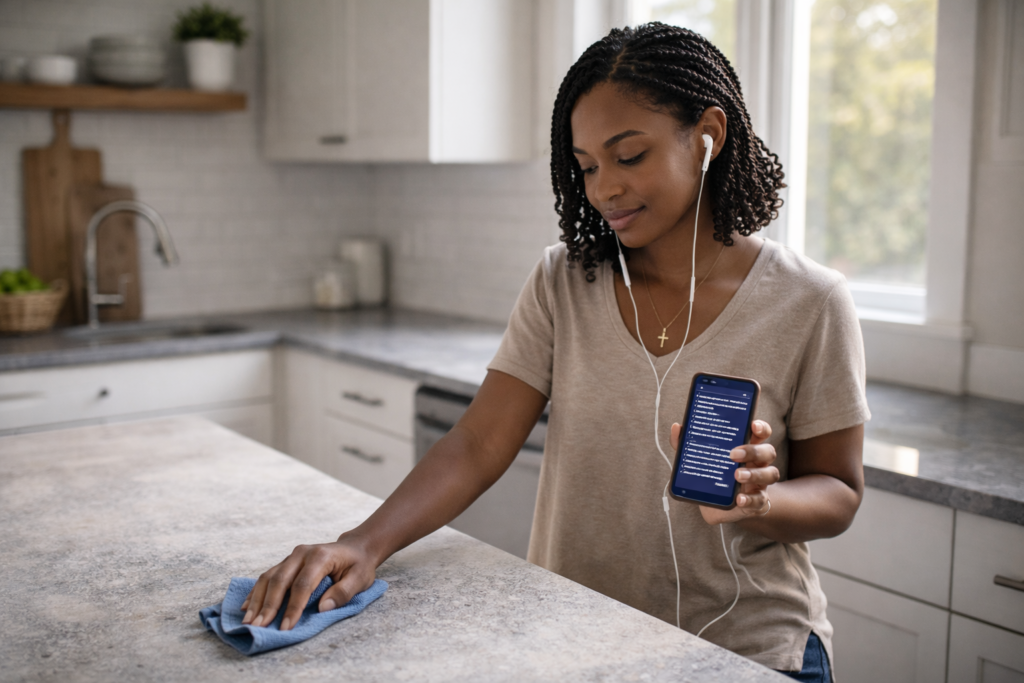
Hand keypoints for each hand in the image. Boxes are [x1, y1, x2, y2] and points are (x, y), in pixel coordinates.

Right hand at [241, 534, 376, 630]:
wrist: (355, 547)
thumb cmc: (358, 565)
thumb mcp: (360, 579)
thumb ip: (343, 593)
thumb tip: (323, 609)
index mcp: (321, 556)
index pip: (303, 585)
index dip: (293, 607)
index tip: (285, 628)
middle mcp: (302, 553)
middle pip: (280, 580)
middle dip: (268, 606)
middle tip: (259, 627)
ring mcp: (292, 556)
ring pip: (269, 578)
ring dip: (257, 600)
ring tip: (248, 621)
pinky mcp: (286, 562)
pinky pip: (267, 576)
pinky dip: (256, 592)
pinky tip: (246, 606)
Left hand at [670, 420, 778, 525]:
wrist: (721, 506)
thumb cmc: (714, 475)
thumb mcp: (699, 459)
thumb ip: (687, 444)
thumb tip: (676, 428)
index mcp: (746, 447)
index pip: (761, 433)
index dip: (761, 427)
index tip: (752, 425)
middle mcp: (757, 463)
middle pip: (768, 451)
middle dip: (754, 451)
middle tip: (734, 454)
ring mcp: (760, 482)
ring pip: (770, 473)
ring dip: (755, 474)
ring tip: (737, 476)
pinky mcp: (757, 501)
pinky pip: (760, 500)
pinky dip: (750, 499)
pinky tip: (739, 499)